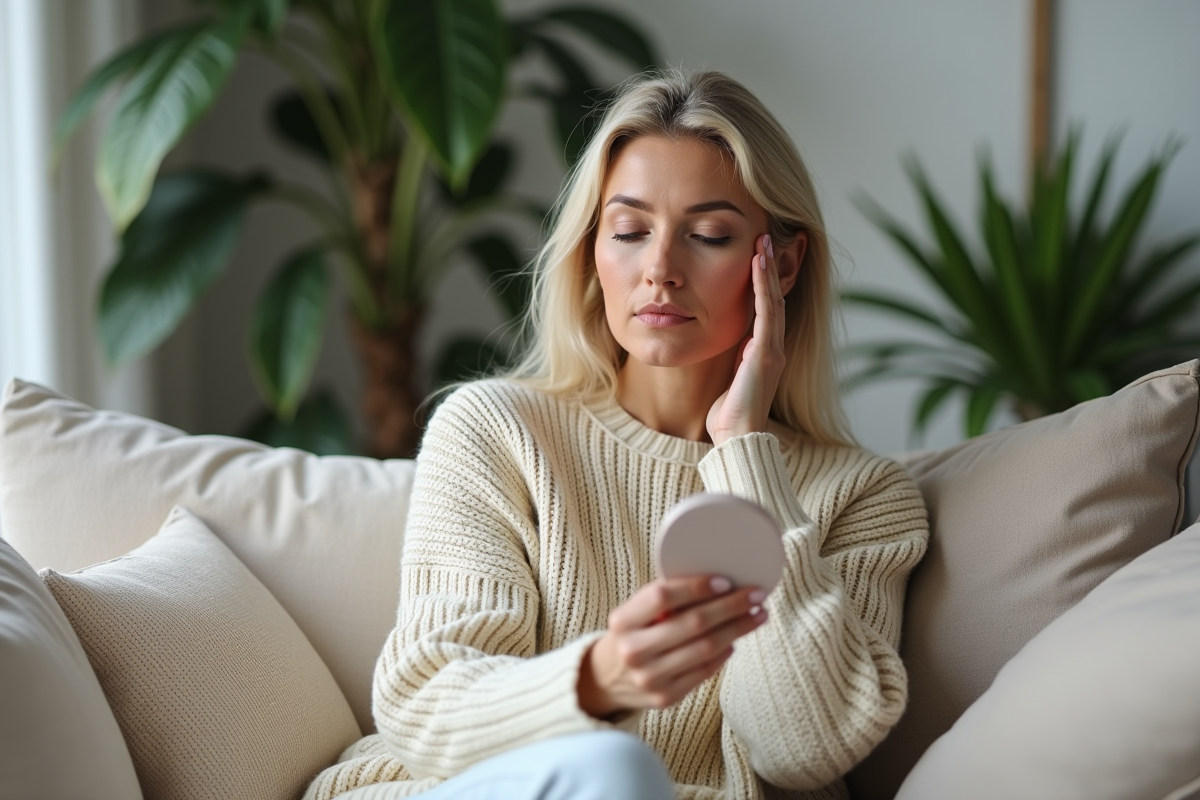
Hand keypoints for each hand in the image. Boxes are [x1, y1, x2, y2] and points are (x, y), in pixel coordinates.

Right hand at [577, 575, 768, 718]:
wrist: (606, 679)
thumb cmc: (630, 635)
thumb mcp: (634, 613)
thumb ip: (664, 600)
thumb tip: (718, 583)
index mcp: (622, 621)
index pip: (663, 596)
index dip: (697, 587)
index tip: (726, 580)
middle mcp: (634, 650)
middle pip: (694, 624)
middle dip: (731, 607)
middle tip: (756, 595)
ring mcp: (650, 677)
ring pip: (706, 648)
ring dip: (737, 629)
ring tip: (757, 616)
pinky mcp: (665, 697)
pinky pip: (705, 671)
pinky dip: (724, 652)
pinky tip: (735, 639)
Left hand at [706, 234, 786, 446]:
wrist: (736, 437)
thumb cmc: (728, 413)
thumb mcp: (730, 376)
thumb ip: (733, 358)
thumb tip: (724, 341)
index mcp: (764, 351)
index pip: (766, 308)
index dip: (763, 281)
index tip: (758, 254)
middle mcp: (773, 347)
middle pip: (774, 298)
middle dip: (770, 267)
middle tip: (766, 237)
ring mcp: (773, 350)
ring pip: (772, 300)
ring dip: (767, 269)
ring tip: (764, 242)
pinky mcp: (767, 354)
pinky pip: (766, 313)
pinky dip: (762, 287)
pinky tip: (757, 265)